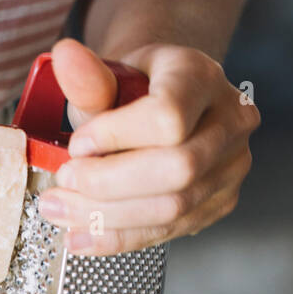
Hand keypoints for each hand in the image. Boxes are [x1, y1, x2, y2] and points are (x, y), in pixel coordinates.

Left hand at [39, 38, 258, 254]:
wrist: (160, 101)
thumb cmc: (132, 88)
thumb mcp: (108, 74)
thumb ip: (87, 77)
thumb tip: (65, 56)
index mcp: (203, 77)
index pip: (169, 117)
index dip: (117, 138)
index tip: (77, 145)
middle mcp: (230, 120)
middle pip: (179, 169)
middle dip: (109, 185)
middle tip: (63, 182)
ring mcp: (232, 165)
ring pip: (175, 208)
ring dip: (108, 218)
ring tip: (60, 210)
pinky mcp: (219, 202)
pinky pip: (170, 231)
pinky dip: (119, 238)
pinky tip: (82, 236)